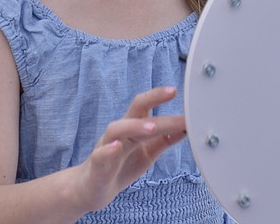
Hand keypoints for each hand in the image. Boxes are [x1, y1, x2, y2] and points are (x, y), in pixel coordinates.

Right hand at [74, 86, 186, 211]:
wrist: (92, 190)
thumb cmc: (121, 167)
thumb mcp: (148, 152)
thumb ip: (164, 140)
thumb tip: (186, 128)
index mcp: (133, 129)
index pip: (146, 106)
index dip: (160, 96)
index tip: (176, 90)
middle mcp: (120, 133)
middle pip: (134, 109)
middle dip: (152, 98)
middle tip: (172, 92)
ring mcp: (106, 147)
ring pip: (117, 129)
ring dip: (135, 126)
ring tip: (152, 126)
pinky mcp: (97, 166)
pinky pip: (101, 155)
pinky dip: (109, 149)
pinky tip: (117, 146)